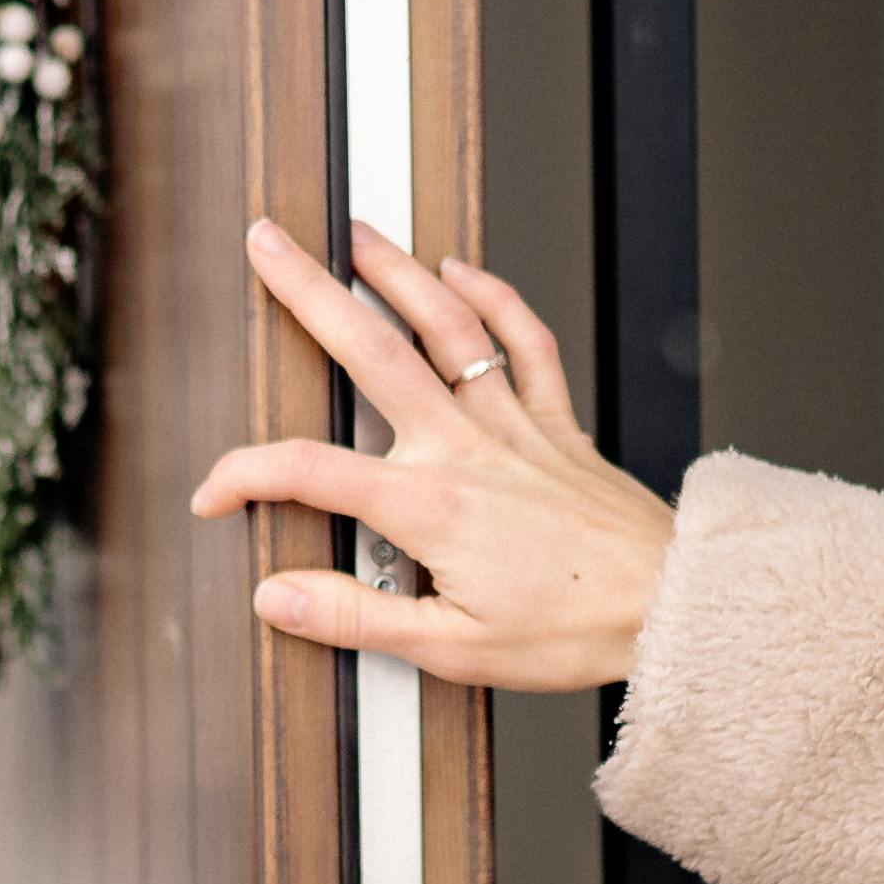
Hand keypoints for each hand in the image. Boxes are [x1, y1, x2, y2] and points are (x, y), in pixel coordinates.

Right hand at [189, 218, 678, 691]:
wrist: (670, 607)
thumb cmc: (570, 631)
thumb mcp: (451, 648)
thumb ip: (355, 619)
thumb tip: (276, 597)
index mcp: (428, 506)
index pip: (307, 474)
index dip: (243, 477)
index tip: (214, 493)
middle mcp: (465, 448)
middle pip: (372, 352)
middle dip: (309, 291)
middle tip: (266, 244)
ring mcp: (513, 425)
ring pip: (448, 327)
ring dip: (398, 272)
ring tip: (355, 234)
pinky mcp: (558, 423)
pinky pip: (526, 343)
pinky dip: (496, 298)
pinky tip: (464, 270)